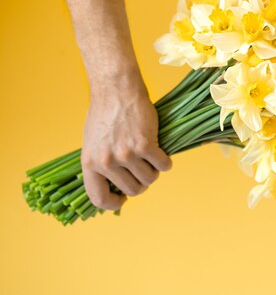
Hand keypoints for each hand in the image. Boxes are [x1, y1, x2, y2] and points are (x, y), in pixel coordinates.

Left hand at [81, 76, 171, 209]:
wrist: (117, 90)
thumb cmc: (105, 114)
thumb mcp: (94, 144)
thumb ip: (101, 165)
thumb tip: (114, 186)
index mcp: (90, 164)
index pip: (99, 199)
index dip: (114, 204)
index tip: (123, 199)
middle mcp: (106, 162)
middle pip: (133, 190)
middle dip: (142, 183)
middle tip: (144, 170)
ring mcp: (126, 155)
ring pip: (150, 179)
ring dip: (155, 171)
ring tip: (152, 157)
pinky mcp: (145, 145)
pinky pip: (163, 165)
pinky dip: (166, 161)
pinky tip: (162, 152)